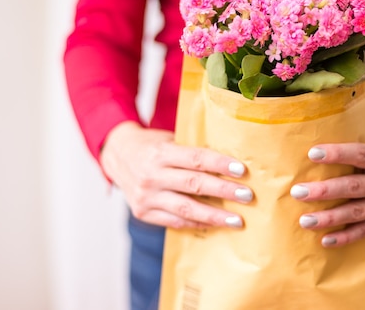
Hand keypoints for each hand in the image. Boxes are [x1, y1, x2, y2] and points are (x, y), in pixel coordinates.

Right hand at [100, 121, 252, 228]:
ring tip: (237, 220)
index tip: (242, 170)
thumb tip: (229, 164)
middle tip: (247, 196)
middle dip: (224, 191)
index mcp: (160, 153)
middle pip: (194, 184)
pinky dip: (197, 224)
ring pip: (186, 209)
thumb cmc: (152, 146)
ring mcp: (146, 197)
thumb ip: (192, 151)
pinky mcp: (143, 213)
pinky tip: (215, 224)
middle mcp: (152, 176)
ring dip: (214, 216)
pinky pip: (175, 222)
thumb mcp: (169, 140)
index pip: (195, 158)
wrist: (117, 156)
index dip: (220, 165)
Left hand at [290, 133, 364, 246]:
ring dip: (329, 217)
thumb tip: (322, 137)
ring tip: (304, 220)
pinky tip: (325, 239)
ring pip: (356, 213)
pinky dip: (345, 237)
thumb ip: (361, 143)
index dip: (337, 154)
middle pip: (353, 187)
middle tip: (298, 192)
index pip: (359, 154)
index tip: (313, 153)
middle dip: (324, 191)